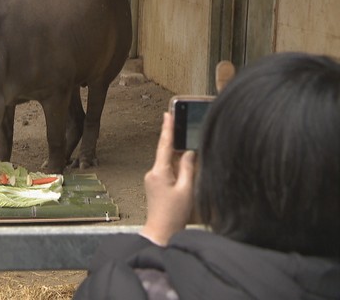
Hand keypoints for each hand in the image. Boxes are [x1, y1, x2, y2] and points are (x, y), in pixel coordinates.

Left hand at [140, 112, 195, 245]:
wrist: (161, 232)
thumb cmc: (173, 215)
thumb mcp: (186, 190)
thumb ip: (189, 168)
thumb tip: (189, 152)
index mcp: (159, 172)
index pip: (165, 145)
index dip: (168, 128)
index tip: (168, 113)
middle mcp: (153, 173)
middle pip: (167, 152)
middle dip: (177, 141)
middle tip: (183, 124)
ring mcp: (154, 179)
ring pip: (169, 162)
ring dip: (180, 157)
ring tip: (192, 150)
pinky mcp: (157, 185)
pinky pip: (169, 171)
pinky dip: (178, 167)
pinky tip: (188, 168)